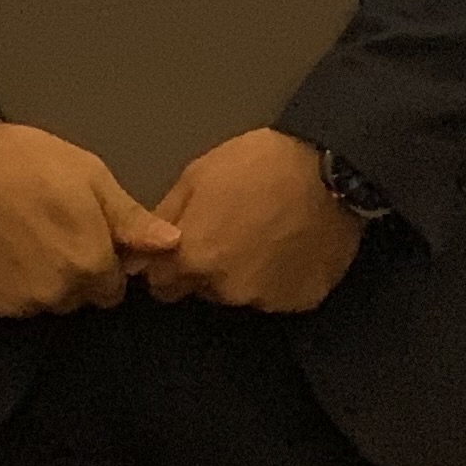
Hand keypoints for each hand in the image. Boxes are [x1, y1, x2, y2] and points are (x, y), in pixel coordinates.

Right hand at [0, 120, 177, 318]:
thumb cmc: (26, 160)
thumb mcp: (88, 175)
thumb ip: (130, 219)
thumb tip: (172, 244)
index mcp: (89, 264)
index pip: (112, 289)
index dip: (99, 261)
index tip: (78, 233)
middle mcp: (55, 294)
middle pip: (75, 299)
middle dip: (69, 273)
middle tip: (45, 230)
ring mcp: (13, 304)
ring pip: (38, 303)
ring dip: (34, 280)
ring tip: (14, 235)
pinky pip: (0, 304)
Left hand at [141, 128, 365, 310]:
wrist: (327, 169)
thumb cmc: (255, 164)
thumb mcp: (195, 177)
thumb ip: (164, 220)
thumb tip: (138, 250)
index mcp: (195, 258)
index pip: (160, 285)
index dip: (166, 266)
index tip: (178, 249)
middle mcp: (227, 290)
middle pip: (202, 290)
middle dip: (206, 269)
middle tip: (229, 231)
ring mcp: (267, 299)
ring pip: (240, 293)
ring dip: (243, 273)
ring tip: (263, 234)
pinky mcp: (302, 301)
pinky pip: (278, 294)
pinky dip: (279, 277)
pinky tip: (289, 246)